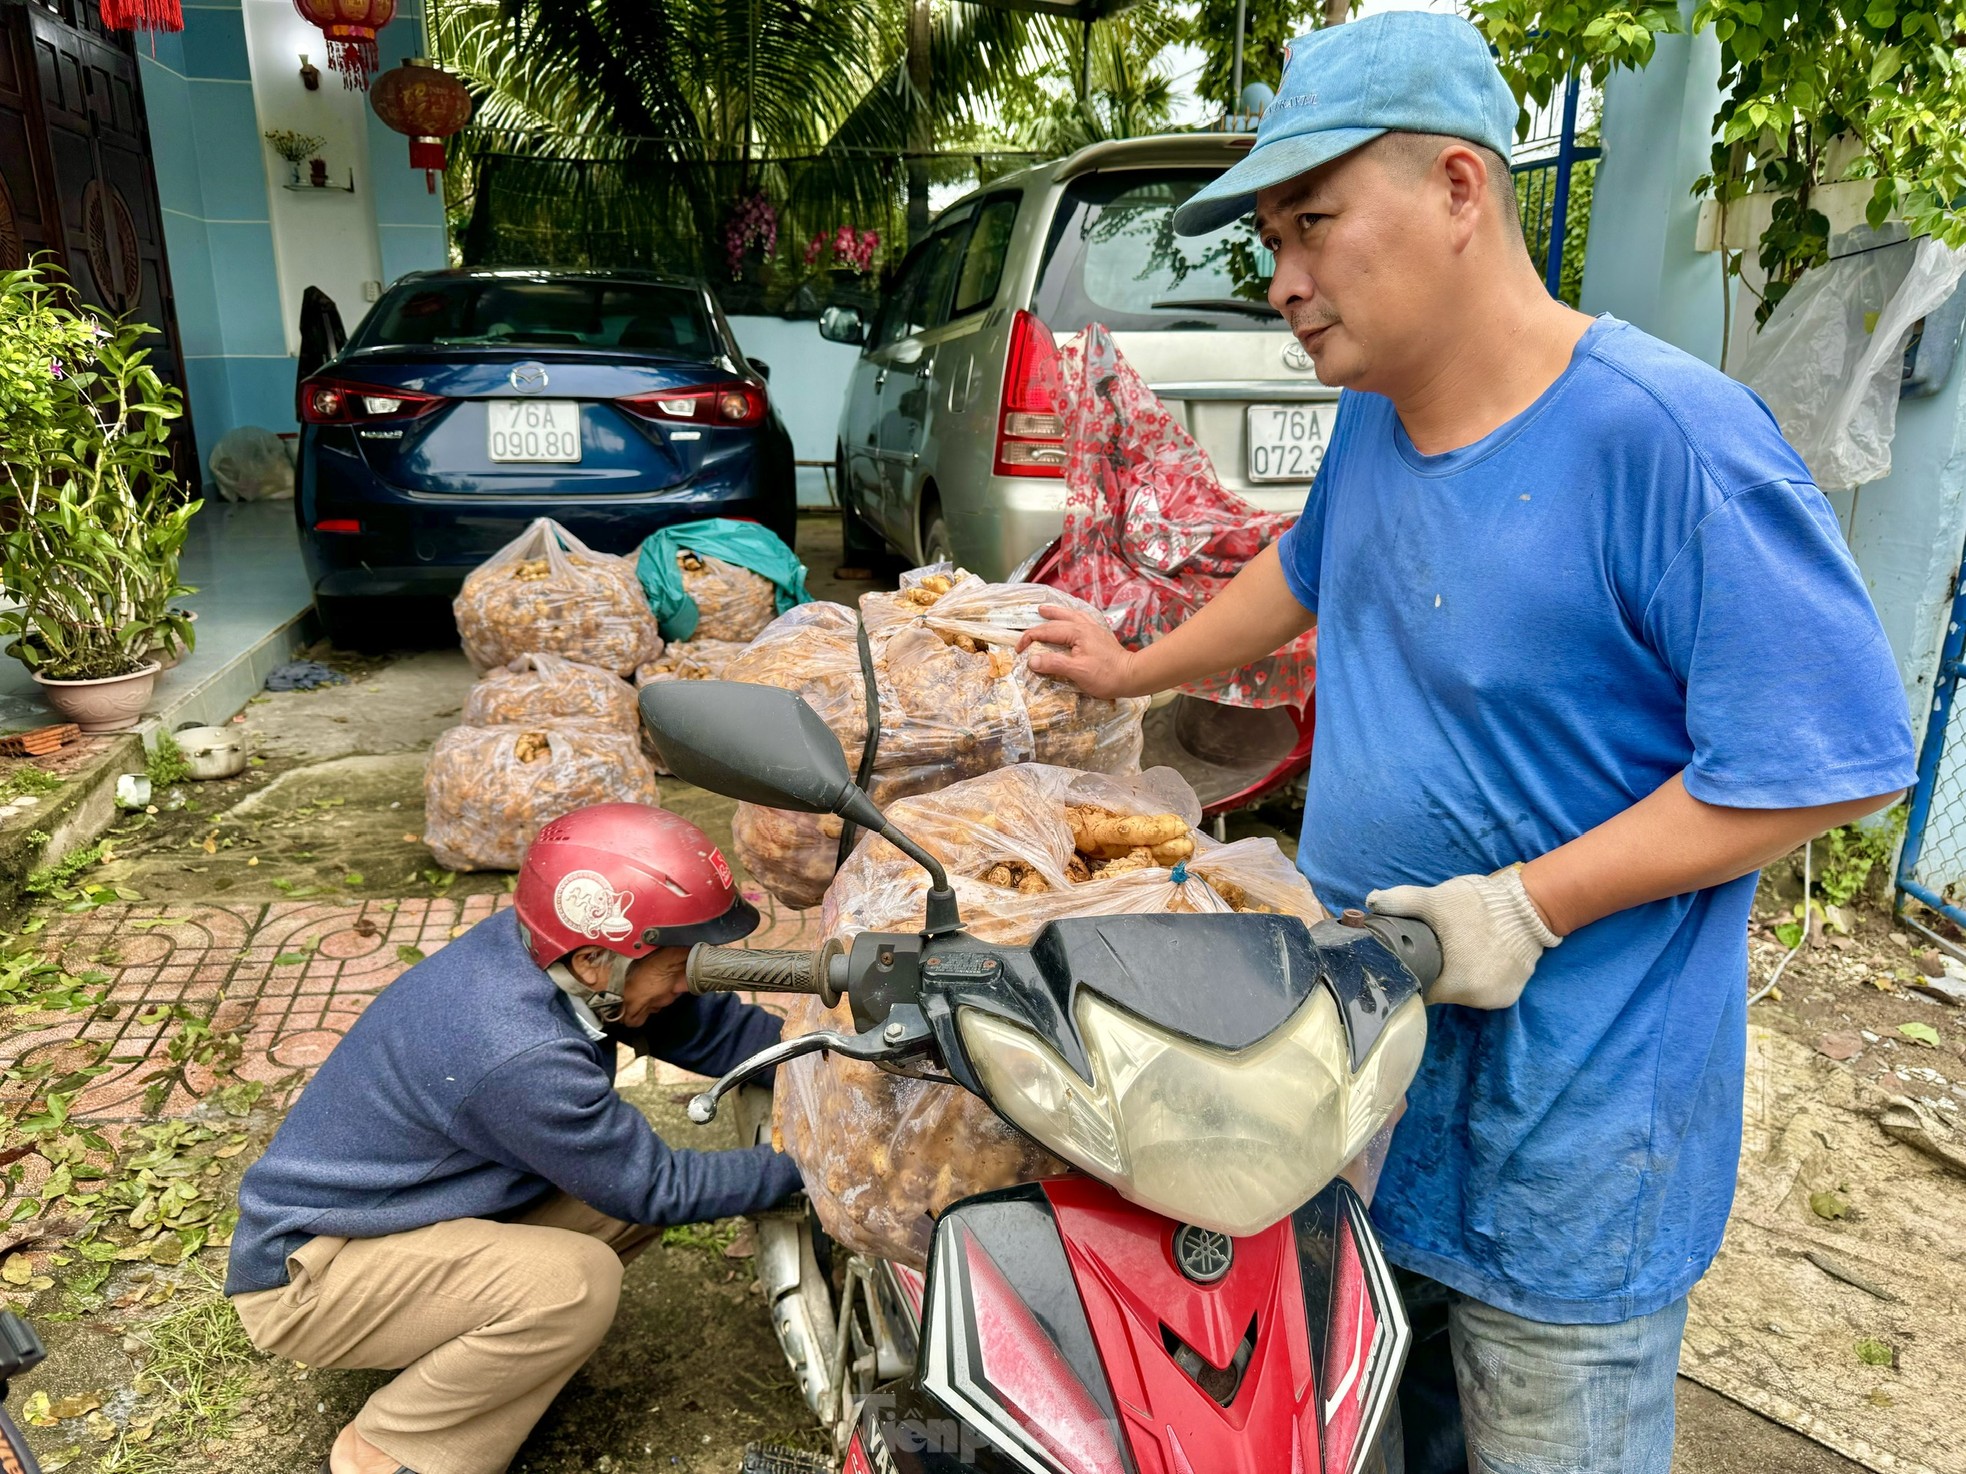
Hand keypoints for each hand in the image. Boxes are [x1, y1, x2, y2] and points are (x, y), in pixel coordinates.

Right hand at [1016, 604, 1138, 698]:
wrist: (1131, 675)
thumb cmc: (1106, 675)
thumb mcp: (1077, 672)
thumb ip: (1054, 664)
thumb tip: (1032, 660)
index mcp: (1076, 632)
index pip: (1046, 632)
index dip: (1029, 639)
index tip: (1019, 650)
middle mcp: (1084, 626)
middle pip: (1056, 623)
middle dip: (1038, 627)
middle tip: (1025, 635)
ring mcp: (1093, 629)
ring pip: (1070, 616)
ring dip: (1055, 613)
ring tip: (1044, 610)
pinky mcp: (1099, 635)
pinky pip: (1082, 619)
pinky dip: (1072, 616)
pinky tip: (1072, 617)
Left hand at [1367, 867, 1560, 1009]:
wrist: (1530, 906)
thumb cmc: (1479, 904)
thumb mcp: (1438, 899)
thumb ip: (1402, 901)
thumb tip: (1371, 900)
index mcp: (1455, 983)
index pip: (1423, 991)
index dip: (1415, 977)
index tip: (1412, 962)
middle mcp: (1478, 999)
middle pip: (1444, 993)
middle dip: (1437, 975)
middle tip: (1435, 953)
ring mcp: (1498, 998)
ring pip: (1464, 992)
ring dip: (1458, 977)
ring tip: (1457, 953)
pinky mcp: (1512, 994)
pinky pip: (1485, 990)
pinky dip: (1479, 978)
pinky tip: (1476, 959)